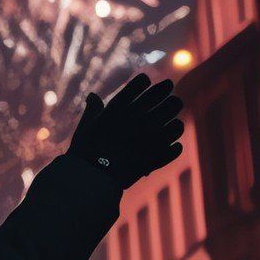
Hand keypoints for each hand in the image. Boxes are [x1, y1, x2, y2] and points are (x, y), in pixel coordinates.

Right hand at [68, 73, 183, 188]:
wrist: (90, 178)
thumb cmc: (84, 150)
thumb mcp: (86, 126)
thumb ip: (93, 109)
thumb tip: (93, 95)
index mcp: (119, 108)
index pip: (140, 83)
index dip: (145, 81)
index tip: (147, 82)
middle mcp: (137, 118)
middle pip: (163, 97)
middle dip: (166, 93)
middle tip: (170, 94)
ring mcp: (149, 138)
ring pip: (174, 119)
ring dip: (174, 116)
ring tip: (173, 118)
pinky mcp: (156, 157)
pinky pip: (175, 146)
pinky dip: (174, 144)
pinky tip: (172, 143)